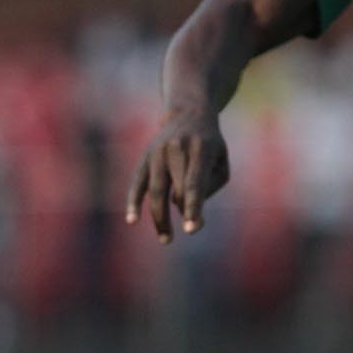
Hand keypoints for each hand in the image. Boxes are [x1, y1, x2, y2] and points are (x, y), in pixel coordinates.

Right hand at [126, 111, 230, 243]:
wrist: (188, 113)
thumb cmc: (209, 144)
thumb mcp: (220, 160)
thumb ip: (209, 187)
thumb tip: (189, 213)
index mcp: (200, 149)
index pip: (194, 184)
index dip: (193, 208)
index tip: (193, 229)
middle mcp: (176, 149)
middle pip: (175, 190)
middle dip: (182, 213)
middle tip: (189, 232)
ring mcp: (157, 153)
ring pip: (155, 191)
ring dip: (159, 218)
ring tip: (166, 240)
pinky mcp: (144, 158)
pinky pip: (137, 184)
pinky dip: (133, 202)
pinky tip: (132, 221)